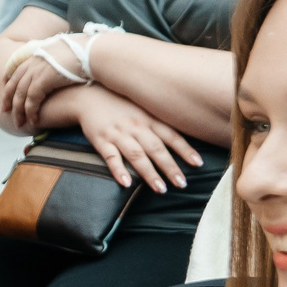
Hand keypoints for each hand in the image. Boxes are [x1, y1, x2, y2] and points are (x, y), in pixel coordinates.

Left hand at [0, 37, 84, 130]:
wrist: (92, 52)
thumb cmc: (86, 53)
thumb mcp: (65, 53)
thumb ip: (57, 58)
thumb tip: (60, 62)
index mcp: (36, 54)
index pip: (16, 68)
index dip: (9, 80)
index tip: (5, 89)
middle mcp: (33, 62)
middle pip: (14, 83)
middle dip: (8, 99)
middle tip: (5, 111)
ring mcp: (36, 71)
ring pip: (20, 95)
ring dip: (19, 111)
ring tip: (19, 123)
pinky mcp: (43, 80)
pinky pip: (31, 100)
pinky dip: (31, 112)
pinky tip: (33, 121)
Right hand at [68, 85, 201, 194]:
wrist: (88, 96)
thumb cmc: (119, 105)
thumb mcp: (142, 108)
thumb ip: (158, 123)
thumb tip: (180, 138)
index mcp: (148, 119)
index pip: (171, 136)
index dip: (185, 150)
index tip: (198, 164)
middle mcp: (136, 126)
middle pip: (156, 148)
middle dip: (170, 167)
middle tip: (182, 184)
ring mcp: (118, 134)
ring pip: (136, 155)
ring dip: (149, 173)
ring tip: (161, 189)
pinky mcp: (101, 140)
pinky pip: (110, 157)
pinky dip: (119, 170)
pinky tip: (126, 183)